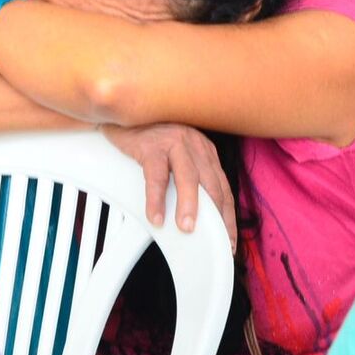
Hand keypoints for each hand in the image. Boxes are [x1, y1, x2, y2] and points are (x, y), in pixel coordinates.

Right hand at [100, 123, 236, 252]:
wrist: (125, 112)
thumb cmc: (150, 137)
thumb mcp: (177, 155)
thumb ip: (189, 177)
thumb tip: (194, 214)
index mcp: (204, 151)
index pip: (223, 188)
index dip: (228, 216)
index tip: (229, 241)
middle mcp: (194, 145)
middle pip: (212, 184)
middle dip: (217, 216)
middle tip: (217, 242)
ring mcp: (174, 143)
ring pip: (188, 177)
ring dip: (189, 205)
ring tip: (187, 228)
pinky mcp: (152, 145)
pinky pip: (156, 175)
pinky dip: (157, 197)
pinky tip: (155, 216)